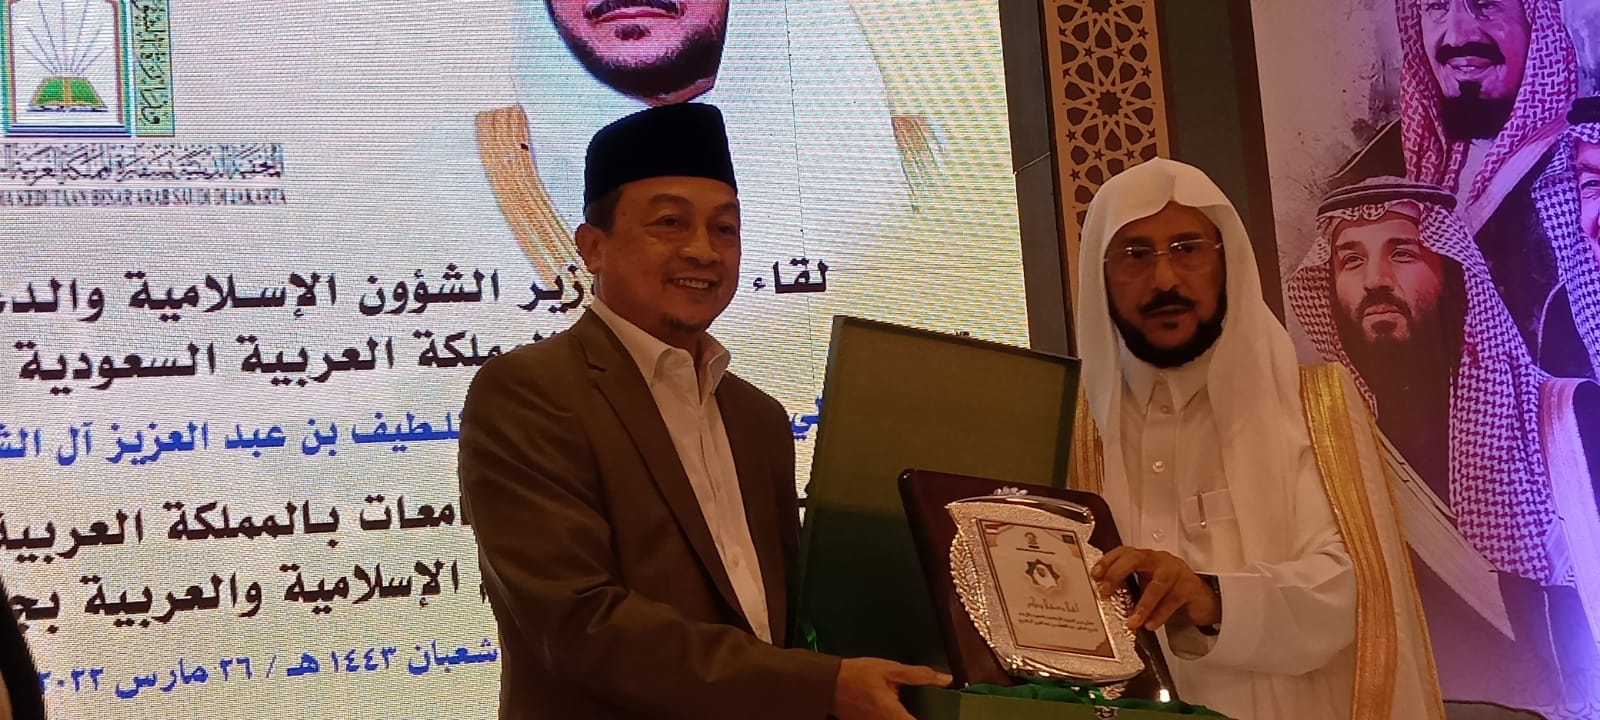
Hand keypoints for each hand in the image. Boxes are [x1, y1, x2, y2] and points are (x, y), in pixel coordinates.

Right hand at [831, 657, 951, 719]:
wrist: (827, 682)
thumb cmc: (856, 675)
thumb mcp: (889, 669)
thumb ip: (918, 675)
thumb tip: (944, 679)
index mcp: (893, 714)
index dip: (935, 719)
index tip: (945, 714)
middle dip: (919, 716)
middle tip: (932, 710)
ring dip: (907, 716)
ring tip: (913, 707)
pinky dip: (896, 717)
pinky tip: (897, 708)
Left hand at [1091, 546, 1219, 630]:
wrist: (1202, 599)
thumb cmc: (1170, 591)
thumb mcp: (1147, 585)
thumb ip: (1129, 588)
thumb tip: (1104, 600)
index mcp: (1146, 558)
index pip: (1123, 552)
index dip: (1108, 561)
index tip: (1095, 574)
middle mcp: (1159, 561)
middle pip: (1135, 559)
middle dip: (1117, 574)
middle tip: (1106, 591)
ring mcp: (1175, 572)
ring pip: (1156, 585)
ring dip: (1142, 606)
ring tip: (1132, 621)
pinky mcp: (1189, 587)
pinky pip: (1172, 601)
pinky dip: (1160, 614)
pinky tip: (1150, 624)